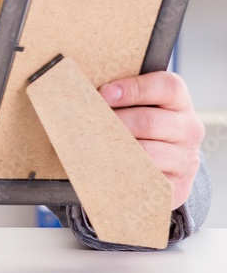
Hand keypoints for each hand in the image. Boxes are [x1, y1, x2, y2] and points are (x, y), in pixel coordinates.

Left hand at [99, 71, 203, 210]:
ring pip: (147, 152)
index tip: (103, 93)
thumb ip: (118, 95)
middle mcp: (188, 129)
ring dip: (116, 149)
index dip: (134, 88)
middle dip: (115, 122)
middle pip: (149, 121)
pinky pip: (149, 179)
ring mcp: (185, 159)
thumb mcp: (137, 105)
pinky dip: (125, 172)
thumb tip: (82, 90)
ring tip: (94, 146)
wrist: (163, 164)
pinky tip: (109, 167)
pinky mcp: (178, 186)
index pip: (167, 87)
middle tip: (89, 123)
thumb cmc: (140, 125)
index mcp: (179, 102)